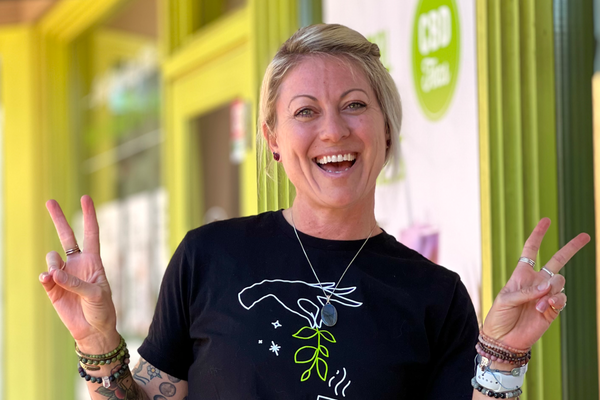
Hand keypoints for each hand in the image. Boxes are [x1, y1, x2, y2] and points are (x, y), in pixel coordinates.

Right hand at [39, 195, 119, 353]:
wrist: (93, 331)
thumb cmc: (102, 310)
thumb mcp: (95, 294)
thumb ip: (76, 282)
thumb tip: (53, 272)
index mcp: (94, 262)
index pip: (91, 234)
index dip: (89, 216)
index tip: (86, 198)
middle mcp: (78, 264)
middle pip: (67, 236)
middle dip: (59, 219)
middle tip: (50, 201)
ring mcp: (64, 275)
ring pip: (52, 257)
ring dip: (54, 264)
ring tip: (58, 277)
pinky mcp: (52, 288)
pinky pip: (45, 276)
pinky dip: (45, 277)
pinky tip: (48, 280)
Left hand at [482, 218, 589, 349]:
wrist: (504, 339)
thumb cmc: (499, 316)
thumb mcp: (506, 299)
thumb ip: (527, 291)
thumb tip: (548, 285)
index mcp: (521, 275)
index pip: (530, 251)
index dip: (538, 235)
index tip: (546, 221)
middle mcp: (536, 282)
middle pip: (557, 261)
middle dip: (571, 248)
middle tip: (586, 236)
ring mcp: (545, 295)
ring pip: (560, 282)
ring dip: (551, 291)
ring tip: (537, 304)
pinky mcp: (552, 309)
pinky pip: (561, 299)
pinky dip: (555, 301)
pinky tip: (544, 307)